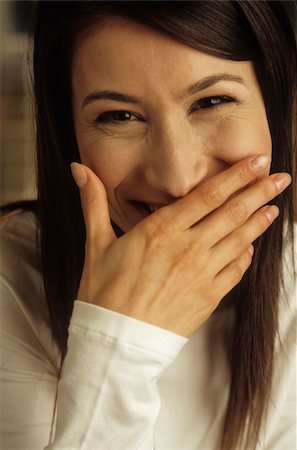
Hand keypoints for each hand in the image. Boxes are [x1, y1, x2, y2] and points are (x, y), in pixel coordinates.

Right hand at [71, 156, 290, 336]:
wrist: (115, 341)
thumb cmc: (104, 292)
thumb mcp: (96, 243)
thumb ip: (93, 203)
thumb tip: (80, 169)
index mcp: (162, 231)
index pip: (208, 196)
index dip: (236, 176)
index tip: (257, 161)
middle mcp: (187, 248)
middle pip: (232, 213)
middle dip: (259, 192)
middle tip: (280, 178)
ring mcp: (201, 274)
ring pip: (239, 240)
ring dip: (259, 222)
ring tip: (274, 208)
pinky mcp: (208, 297)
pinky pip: (235, 271)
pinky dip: (245, 256)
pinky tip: (251, 247)